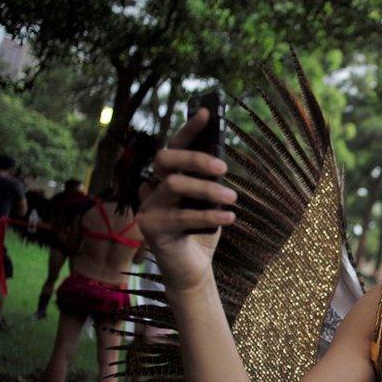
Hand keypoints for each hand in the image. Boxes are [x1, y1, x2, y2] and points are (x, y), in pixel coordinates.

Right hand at [138, 108, 237, 292]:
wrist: (192, 269)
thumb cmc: (202, 231)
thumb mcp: (210, 201)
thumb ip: (209, 181)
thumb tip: (220, 160)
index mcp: (168, 177)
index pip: (174, 146)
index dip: (189, 128)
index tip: (207, 112)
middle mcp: (153, 187)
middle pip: (166, 159)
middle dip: (196, 159)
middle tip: (224, 169)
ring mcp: (148, 207)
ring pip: (175, 184)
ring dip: (208, 190)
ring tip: (233, 198)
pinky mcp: (150, 227)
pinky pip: (182, 216)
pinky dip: (209, 215)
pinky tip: (230, 217)